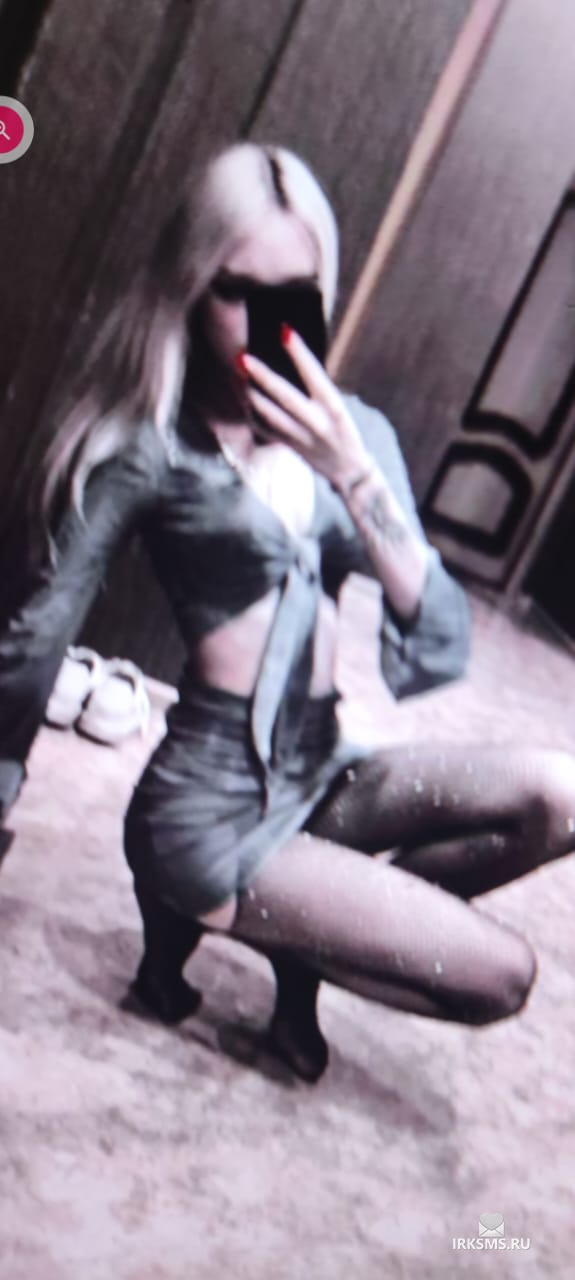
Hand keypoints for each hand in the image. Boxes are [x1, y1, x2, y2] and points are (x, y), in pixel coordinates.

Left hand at [239, 328, 370, 488]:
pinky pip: (263, 427)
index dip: (299, 352)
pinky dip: (251, 410)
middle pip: (284, 396)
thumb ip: (316, 388)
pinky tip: (241, 395)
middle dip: (261, 375)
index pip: (314, 374)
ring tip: (236, 373)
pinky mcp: (288, 446)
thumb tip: (289, 360)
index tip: (284, 330)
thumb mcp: (337, 406)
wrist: (349, 470)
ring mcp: (300, 437)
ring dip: (249, 392)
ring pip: (268, 414)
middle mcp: (316, 422)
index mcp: (333, 407)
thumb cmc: (344, 429)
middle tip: (242, 357)